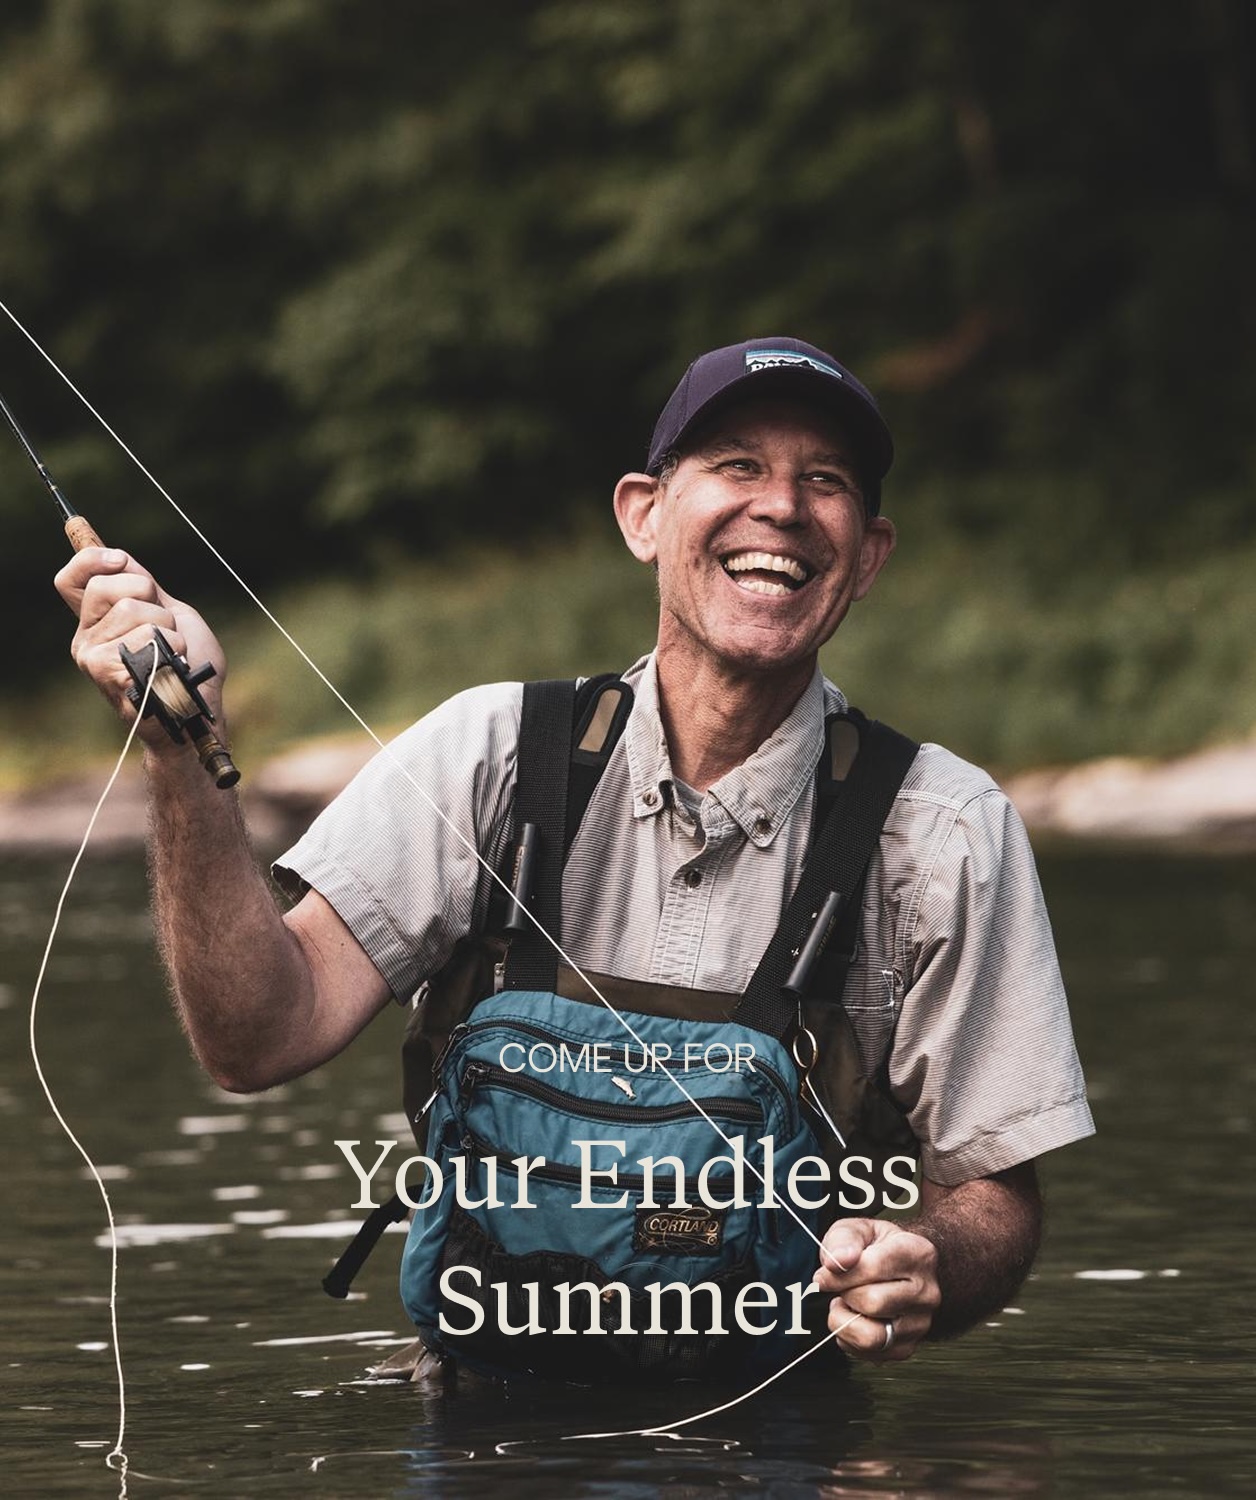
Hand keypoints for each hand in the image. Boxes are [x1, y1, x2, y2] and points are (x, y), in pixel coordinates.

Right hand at [54, 547, 227, 752]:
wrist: (199, 706)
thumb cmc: (190, 663)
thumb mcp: (171, 613)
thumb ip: (144, 588)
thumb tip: (119, 557)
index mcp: (98, 622)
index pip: (71, 580)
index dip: (91, 561)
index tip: (120, 560)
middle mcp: (87, 639)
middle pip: (109, 587)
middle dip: (151, 598)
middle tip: (165, 628)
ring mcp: (92, 657)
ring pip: (131, 609)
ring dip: (168, 627)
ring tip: (171, 652)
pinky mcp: (106, 672)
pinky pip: (145, 636)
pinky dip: (171, 646)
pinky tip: (170, 666)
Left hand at [813, 1217, 939, 1362]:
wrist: (900, 1270)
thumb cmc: (876, 1247)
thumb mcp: (858, 1229)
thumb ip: (844, 1239)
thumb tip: (837, 1261)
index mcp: (918, 1253)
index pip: (874, 1267)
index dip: (840, 1273)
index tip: (822, 1275)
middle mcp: (926, 1291)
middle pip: (873, 1303)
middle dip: (844, 1295)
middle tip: (837, 1287)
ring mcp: (920, 1323)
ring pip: (872, 1336)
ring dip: (844, 1322)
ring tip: (843, 1304)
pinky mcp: (908, 1347)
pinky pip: (869, 1354)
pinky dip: (849, 1339)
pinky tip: (852, 1318)